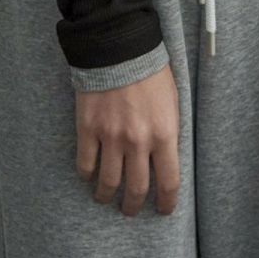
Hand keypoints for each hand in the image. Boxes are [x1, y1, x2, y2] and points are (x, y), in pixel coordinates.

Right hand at [75, 63, 180, 215]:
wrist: (119, 47)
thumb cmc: (150, 71)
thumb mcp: (173, 102)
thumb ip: (169, 132)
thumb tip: (166, 158)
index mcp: (164, 134)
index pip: (169, 182)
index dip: (166, 203)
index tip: (163, 210)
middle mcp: (138, 141)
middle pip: (136, 189)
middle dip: (133, 206)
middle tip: (130, 210)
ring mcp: (111, 136)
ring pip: (108, 182)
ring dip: (107, 196)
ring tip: (105, 199)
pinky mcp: (88, 128)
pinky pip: (85, 163)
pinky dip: (87, 175)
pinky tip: (89, 176)